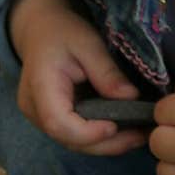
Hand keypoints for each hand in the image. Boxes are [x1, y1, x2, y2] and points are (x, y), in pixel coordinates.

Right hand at [8, 0, 148, 155]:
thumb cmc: (63, 32)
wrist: (41, 29)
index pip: (58, 122)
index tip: (116, 126)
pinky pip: (76, 136)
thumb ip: (106, 71)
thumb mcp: (88, 43)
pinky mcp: (53, 119)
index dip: (87, 132)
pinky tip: (125, 132)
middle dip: (106, 144)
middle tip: (140, 136)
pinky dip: (100, 138)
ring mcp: (40, 117)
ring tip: (139, 136)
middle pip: (68, 140)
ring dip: (107, 145)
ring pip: (74, 143)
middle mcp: (34, 109)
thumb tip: (131, 98)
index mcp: (39, 86)